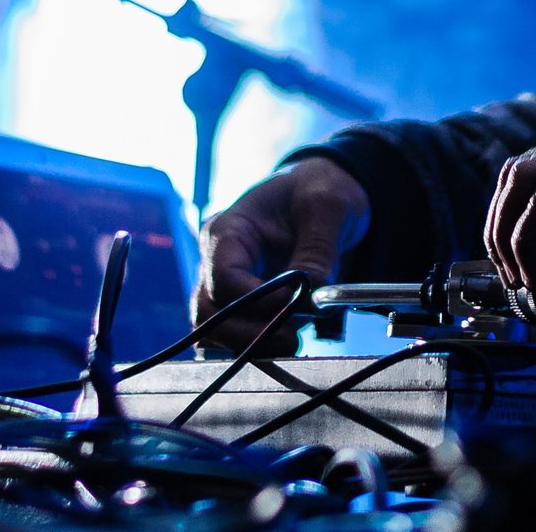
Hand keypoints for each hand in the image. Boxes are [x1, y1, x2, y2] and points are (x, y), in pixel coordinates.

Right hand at [195, 157, 370, 352]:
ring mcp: (223, 284)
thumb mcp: (328, 205)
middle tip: (294, 340)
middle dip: (248, 334)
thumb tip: (311, 295)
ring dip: (249, 345)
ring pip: (213, 331)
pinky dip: (253, 347)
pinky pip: (231, 336)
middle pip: (207, 313)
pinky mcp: (240, 303)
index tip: (296, 306)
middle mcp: (215, 260)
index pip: (223, 279)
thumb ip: (318, 248)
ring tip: (293, 342)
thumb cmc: (318, 188)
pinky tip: (285, 343)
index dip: (256, 302)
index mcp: (228, 230)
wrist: (321, 192)